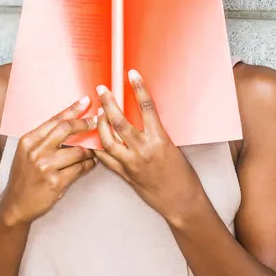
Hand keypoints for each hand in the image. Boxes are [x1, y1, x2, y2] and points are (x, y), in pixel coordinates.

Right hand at [0, 96, 97, 225]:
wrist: (16, 204)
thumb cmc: (23, 177)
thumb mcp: (26, 153)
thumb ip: (43, 140)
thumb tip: (67, 125)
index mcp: (28, 140)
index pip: (54, 120)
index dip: (72, 110)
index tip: (85, 102)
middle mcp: (36, 151)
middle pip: (66, 129)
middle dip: (84, 123)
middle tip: (95, 121)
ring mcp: (46, 167)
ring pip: (78, 151)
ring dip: (90, 150)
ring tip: (93, 151)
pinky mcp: (56, 182)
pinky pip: (80, 168)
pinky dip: (89, 165)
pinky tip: (91, 163)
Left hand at [94, 70, 203, 219]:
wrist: (181, 201)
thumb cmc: (182, 174)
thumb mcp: (172, 146)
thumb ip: (154, 131)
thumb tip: (141, 113)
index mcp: (159, 139)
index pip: (146, 107)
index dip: (138, 88)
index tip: (131, 74)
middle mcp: (143, 150)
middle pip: (119, 121)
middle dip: (108, 103)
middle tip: (102, 89)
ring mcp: (130, 163)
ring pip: (107, 139)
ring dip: (99, 123)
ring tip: (97, 112)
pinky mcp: (124, 174)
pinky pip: (105, 158)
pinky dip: (97, 146)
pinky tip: (93, 137)